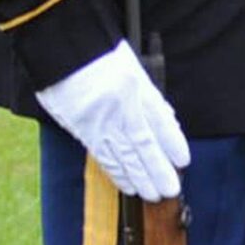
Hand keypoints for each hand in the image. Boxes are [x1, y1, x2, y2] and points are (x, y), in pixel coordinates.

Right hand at [36, 41, 189, 200]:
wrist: (61, 51)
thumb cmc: (101, 57)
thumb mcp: (133, 67)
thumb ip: (151, 97)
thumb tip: (168, 122)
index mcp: (132, 85)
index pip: (156, 118)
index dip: (171, 142)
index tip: (183, 160)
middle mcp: (116, 105)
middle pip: (141, 143)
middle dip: (157, 169)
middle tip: (171, 189)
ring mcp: (98, 119)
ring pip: (122, 154)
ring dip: (139, 177)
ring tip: (154, 194)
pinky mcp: (82, 128)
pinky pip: (103, 155)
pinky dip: (117, 173)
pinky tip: (128, 185)